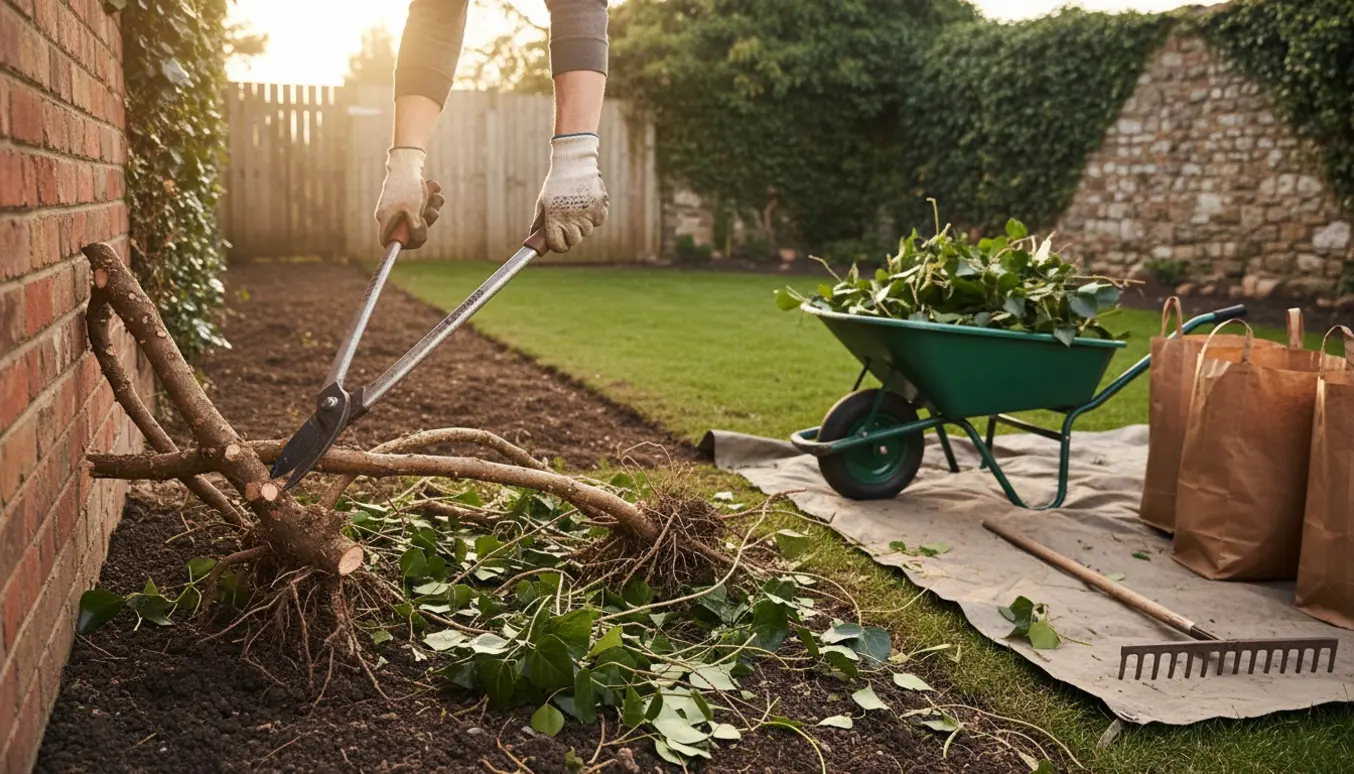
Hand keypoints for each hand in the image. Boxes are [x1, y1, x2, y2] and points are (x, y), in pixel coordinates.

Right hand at [374, 147, 445, 248]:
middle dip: (424, 224)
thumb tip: (418, 240)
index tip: (417, 237)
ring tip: (433, 199)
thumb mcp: (413, 211)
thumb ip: (416, 229)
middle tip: (428, 213)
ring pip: (420, 221)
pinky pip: (423, 209)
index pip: (388, 241)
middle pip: (409, 233)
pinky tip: (434, 193)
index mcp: (385, 219)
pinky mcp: (410, 201)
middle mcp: (390, 216)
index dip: (403, 242)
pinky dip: (432, 203)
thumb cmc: (409, 187)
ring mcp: (400, 208)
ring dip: (432, 211)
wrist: (408, 164)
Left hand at [532, 134, 607, 252]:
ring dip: (583, 223)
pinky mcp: (600, 209)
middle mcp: (570, 218)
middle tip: (570, 222)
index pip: (558, 245)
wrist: (574, 164)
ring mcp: (587, 214)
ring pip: (588, 231)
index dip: (558, 246)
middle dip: (571, 234)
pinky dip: (595, 216)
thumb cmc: (555, 184)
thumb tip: (534, 240)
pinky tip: (588, 203)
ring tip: (578, 207)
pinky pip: (599, 221)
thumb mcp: (543, 202)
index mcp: (554, 218)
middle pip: (574, 240)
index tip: (560, 242)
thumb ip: (539, 223)